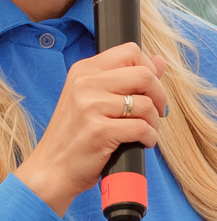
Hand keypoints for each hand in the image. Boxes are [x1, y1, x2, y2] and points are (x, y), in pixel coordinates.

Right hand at [16, 43, 168, 213]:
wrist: (52, 168)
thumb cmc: (77, 134)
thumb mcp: (94, 99)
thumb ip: (127, 78)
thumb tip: (160, 61)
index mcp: (84, 71)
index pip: (130, 51)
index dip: (151, 70)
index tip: (151, 90)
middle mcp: (85, 84)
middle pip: (144, 75)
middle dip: (160, 96)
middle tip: (157, 113)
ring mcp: (90, 106)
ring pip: (146, 104)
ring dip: (155, 122)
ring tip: (145, 131)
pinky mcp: (98, 131)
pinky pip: (143, 128)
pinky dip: (150, 138)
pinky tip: (142, 143)